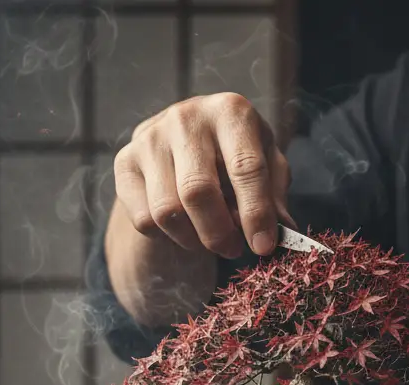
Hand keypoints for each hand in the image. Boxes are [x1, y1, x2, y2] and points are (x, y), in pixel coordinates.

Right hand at [113, 93, 294, 259]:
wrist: (184, 143)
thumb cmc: (236, 156)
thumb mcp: (266, 166)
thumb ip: (275, 196)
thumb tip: (284, 232)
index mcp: (231, 111)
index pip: (245, 167)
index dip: (256, 214)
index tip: (263, 247)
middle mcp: (186, 117)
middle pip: (197, 192)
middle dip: (219, 233)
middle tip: (233, 250)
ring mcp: (150, 137)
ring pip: (167, 212)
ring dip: (193, 240)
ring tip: (209, 239)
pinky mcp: (124, 161)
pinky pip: (144, 220)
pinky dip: (167, 237)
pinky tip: (182, 227)